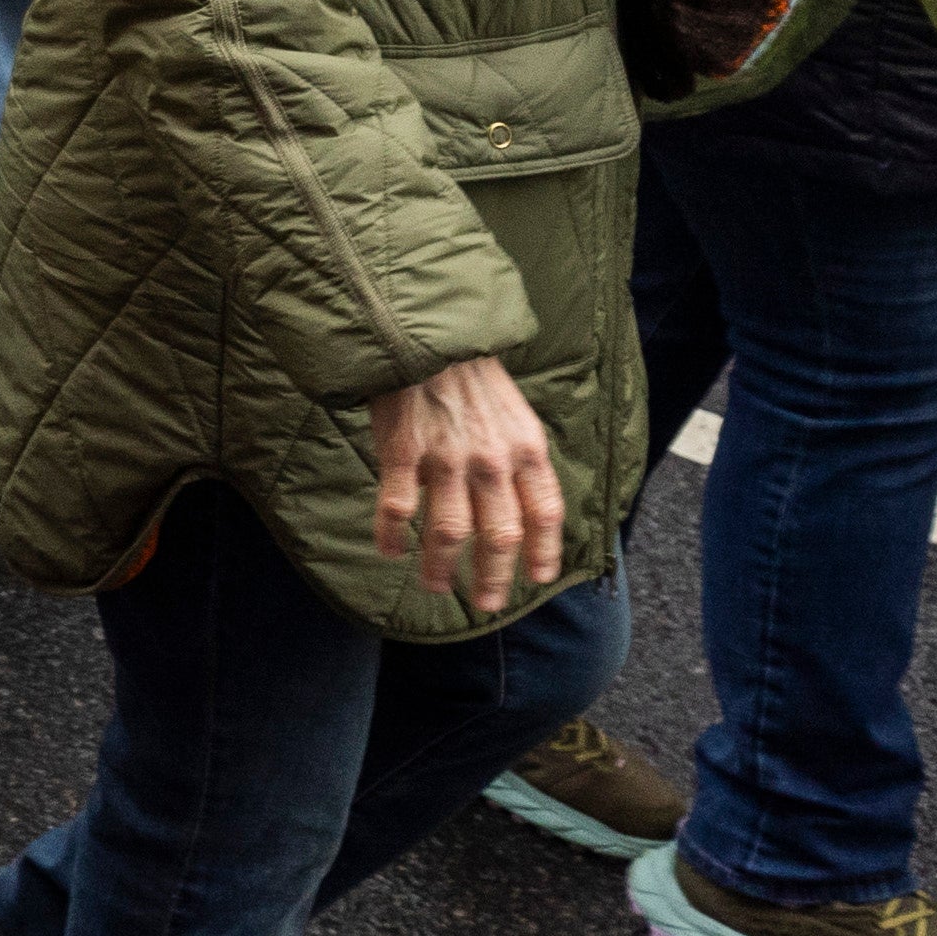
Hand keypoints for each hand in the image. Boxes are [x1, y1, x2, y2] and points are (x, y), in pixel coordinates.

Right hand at [365, 348, 567, 611]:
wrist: (425, 332)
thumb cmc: (469, 371)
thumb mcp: (513, 411)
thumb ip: (518, 456)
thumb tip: (519, 500)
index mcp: (526, 448)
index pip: (545, 513)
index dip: (543, 552)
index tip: (537, 579)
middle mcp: (492, 459)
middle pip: (500, 536)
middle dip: (494, 578)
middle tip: (487, 603)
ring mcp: (447, 458)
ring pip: (450, 533)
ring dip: (442, 567)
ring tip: (436, 585)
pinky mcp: (403, 452)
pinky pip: (399, 509)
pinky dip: (394, 536)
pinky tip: (391, 550)